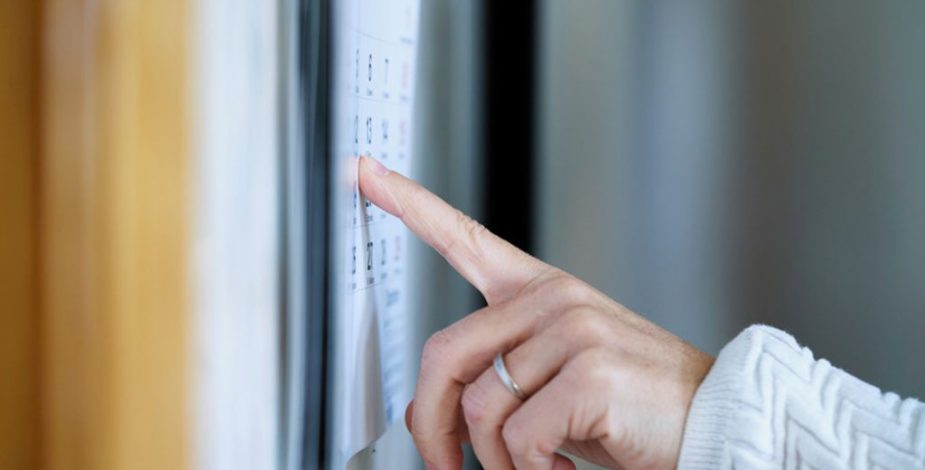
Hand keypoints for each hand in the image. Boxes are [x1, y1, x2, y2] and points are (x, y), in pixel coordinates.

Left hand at [358, 157, 714, 469]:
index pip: (464, 238)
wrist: (710, 424)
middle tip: (443, 462)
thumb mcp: (553, 380)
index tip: (366, 173)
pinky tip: (560, 464)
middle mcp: (553, 300)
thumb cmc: (630, 405)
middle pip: (444, 353)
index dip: (410, 205)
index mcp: (540, 292)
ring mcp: (573, 330)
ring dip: (496, 459)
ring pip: (480, 406)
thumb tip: (428, 411)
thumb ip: (495, 378)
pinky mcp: (590, 371)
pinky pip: (518, 435)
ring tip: (532, 465)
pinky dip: (530, 468)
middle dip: (432, 423)